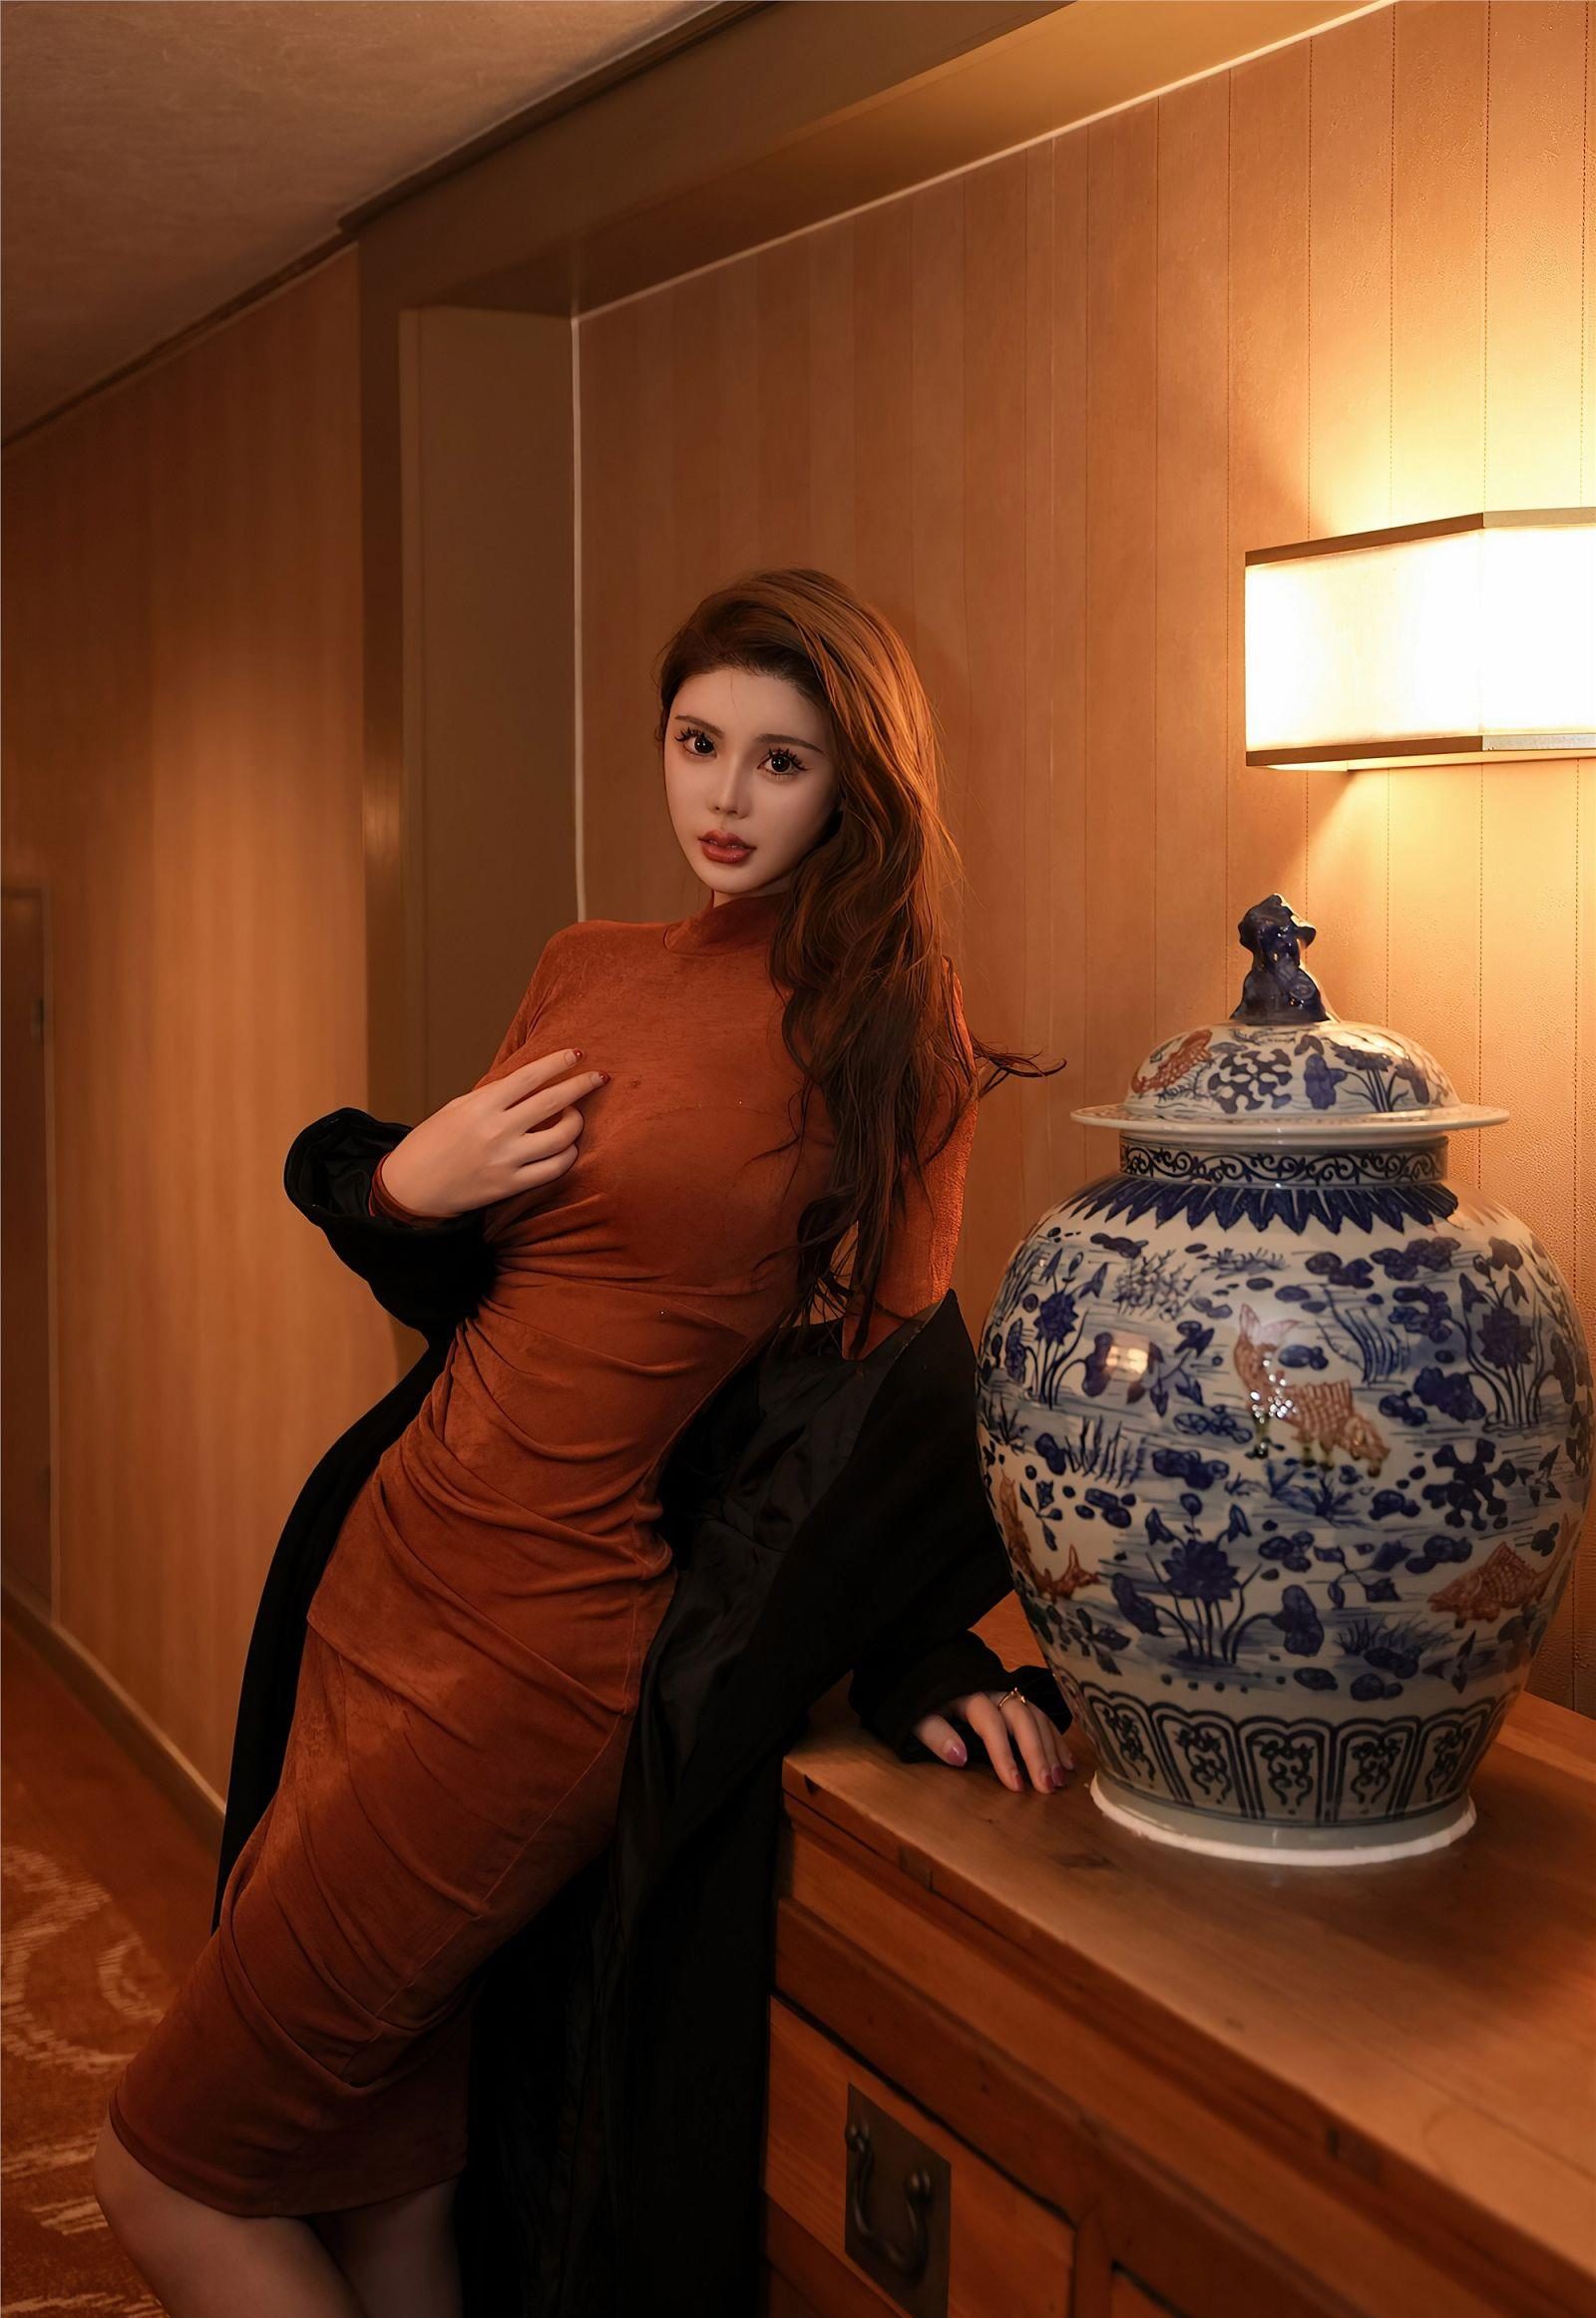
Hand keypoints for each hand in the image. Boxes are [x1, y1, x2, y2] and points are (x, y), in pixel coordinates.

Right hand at [379, 1047, 607, 1219]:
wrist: (412, 1187)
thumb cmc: (432, 1142)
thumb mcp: (457, 1108)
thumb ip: (493, 1096)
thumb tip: (531, 1082)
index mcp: (480, 1105)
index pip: (529, 1076)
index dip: (558, 1063)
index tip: (577, 1055)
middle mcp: (496, 1131)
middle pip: (553, 1102)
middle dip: (581, 1086)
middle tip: (599, 1077)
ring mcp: (505, 1160)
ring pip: (561, 1138)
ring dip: (576, 1123)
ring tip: (574, 1116)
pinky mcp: (510, 1185)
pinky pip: (554, 1169)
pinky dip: (567, 1155)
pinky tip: (567, 1147)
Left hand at [912, 1689, 1074, 1792]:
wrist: (922, 1670)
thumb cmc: (919, 1702)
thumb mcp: (916, 1718)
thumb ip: (935, 1735)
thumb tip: (960, 1757)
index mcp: (968, 1695)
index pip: (991, 1724)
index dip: (1004, 1754)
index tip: (1015, 1786)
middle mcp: (993, 1691)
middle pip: (1022, 1718)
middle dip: (1037, 1753)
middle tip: (1047, 1786)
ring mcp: (1007, 1694)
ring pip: (1036, 1716)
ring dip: (1051, 1748)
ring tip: (1060, 1779)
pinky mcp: (1015, 1700)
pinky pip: (1041, 1716)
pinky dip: (1055, 1738)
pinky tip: (1066, 1762)